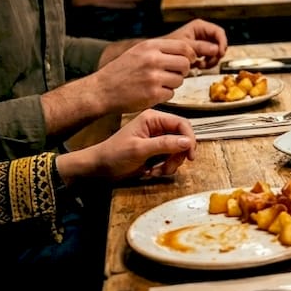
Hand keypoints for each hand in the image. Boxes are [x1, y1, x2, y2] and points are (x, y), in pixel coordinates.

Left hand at [58, 109, 195, 182]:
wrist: (99, 168)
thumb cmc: (115, 154)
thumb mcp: (140, 149)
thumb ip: (165, 144)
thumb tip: (188, 142)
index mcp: (153, 118)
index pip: (182, 124)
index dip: (190, 139)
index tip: (190, 156)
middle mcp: (158, 126)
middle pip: (182, 138)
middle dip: (178, 155)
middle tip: (168, 168)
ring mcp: (158, 139)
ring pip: (178, 150)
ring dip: (171, 164)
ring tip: (157, 171)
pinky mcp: (156, 151)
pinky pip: (171, 158)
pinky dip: (166, 167)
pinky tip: (152, 171)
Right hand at [86, 38, 200, 112]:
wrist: (101, 90)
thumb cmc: (121, 71)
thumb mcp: (139, 51)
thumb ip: (161, 50)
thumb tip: (187, 53)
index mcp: (150, 46)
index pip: (183, 46)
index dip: (190, 55)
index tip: (188, 60)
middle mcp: (153, 60)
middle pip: (185, 64)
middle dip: (183, 70)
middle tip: (174, 74)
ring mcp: (153, 77)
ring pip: (180, 80)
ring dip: (173, 84)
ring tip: (158, 83)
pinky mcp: (153, 94)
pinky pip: (171, 94)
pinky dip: (165, 95)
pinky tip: (152, 92)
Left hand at [164, 18, 228, 67]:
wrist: (161, 55)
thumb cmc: (169, 46)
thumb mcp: (185, 45)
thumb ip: (201, 47)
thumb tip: (216, 49)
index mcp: (200, 27)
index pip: (218, 32)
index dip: (222, 42)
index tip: (220, 53)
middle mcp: (203, 34)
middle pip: (219, 43)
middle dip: (216, 54)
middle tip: (210, 61)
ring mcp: (203, 43)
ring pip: (216, 52)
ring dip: (211, 60)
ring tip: (201, 65)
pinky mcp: (202, 52)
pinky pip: (211, 58)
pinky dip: (207, 63)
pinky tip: (198, 66)